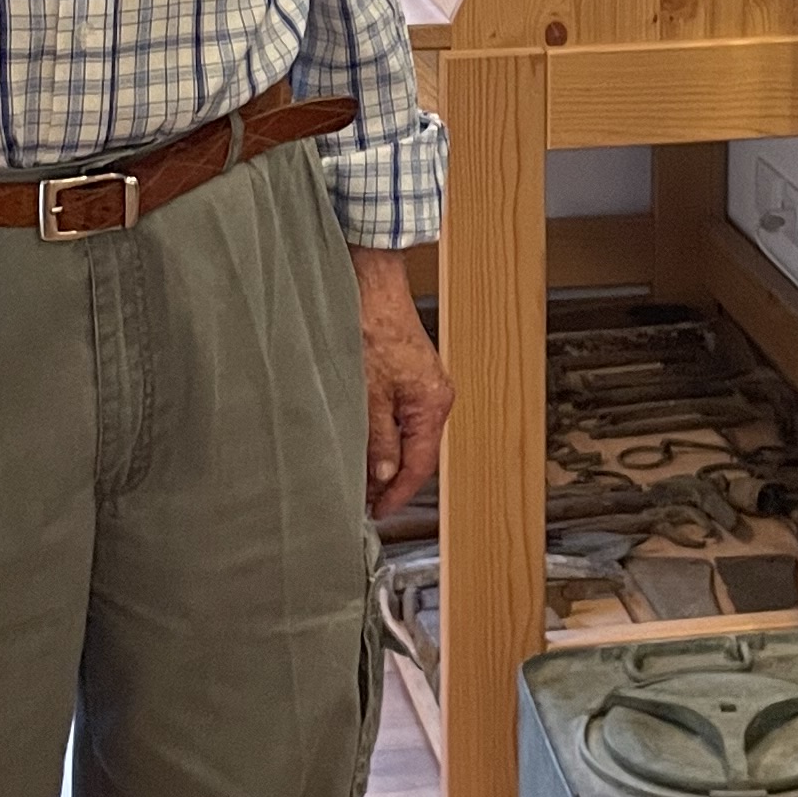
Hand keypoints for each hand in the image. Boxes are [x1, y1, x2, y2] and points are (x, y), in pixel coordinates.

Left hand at [352, 246, 453, 516]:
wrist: (370, 284)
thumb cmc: (371, 328)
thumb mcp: (368, 395)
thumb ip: (378, 439)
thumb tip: (383, 476)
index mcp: (433, 404)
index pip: (419, 465)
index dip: (398, 493)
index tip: (379, 512)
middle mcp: (436, 396)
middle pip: (417, 452)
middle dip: (391, 480)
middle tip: (366, 502)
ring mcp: (424, 386)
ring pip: (408, 435)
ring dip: (386, 458)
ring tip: (361, 478)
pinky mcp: (410, 375)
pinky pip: (401, 417)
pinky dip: (385, 435)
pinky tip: (365, 443)